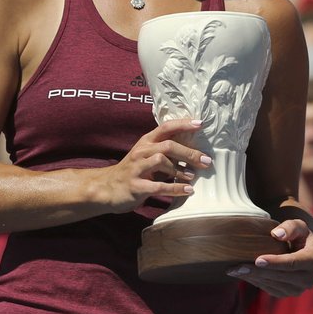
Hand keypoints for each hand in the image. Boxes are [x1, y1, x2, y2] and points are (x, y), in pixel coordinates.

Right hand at [94, 118, 208, 213]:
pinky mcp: (135, 186)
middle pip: (168, 146)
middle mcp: (141, 151)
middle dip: (189, 152)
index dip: (183, 123)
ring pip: (162, 162)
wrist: (105, 188)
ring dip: (180, 169)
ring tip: (193, 176)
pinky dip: (175, 188)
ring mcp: (137, 168)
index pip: (166, 127)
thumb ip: (165, 151)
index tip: (200, 124)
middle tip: (206, 160)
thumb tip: (193, 149)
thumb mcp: (147, 156)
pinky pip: (158, 186)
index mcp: (146, 142)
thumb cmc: (133, 171)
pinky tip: (187, 190)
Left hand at [227, 218, 312, 296]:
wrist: (306, 251)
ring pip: (274, 285)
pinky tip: (244, 274)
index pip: (293, 263)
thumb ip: (289, 227)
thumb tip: (276, 234)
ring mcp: (299, 289)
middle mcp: (309, 278)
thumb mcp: (299, 226)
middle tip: (238, 267)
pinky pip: (271, 289)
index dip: (276, 262)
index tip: (257, 260)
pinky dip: (256, 282)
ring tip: (236, 270)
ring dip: (254, 278)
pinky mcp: (288, 293)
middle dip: (259, 272)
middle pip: (281, 276)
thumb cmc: (301, 235)